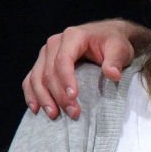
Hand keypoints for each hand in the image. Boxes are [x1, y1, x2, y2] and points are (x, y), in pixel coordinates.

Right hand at [22, 19, 150, 118]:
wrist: (106, 36)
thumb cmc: (113, 42)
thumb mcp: (119, 48)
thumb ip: (115, 60)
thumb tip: (113, 74)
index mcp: (72, 36)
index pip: (64, 60)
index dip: (66, 80)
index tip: (74, 97)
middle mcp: (54, 43)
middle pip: (49, 72)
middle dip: (59, 95)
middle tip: (73, 113)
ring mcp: (45, 53)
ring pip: (37, 77)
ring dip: (44, 98)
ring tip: (54, 115)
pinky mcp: (42, 63)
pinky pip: (31, 79)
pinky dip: (32, 94)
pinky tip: (36, 109)